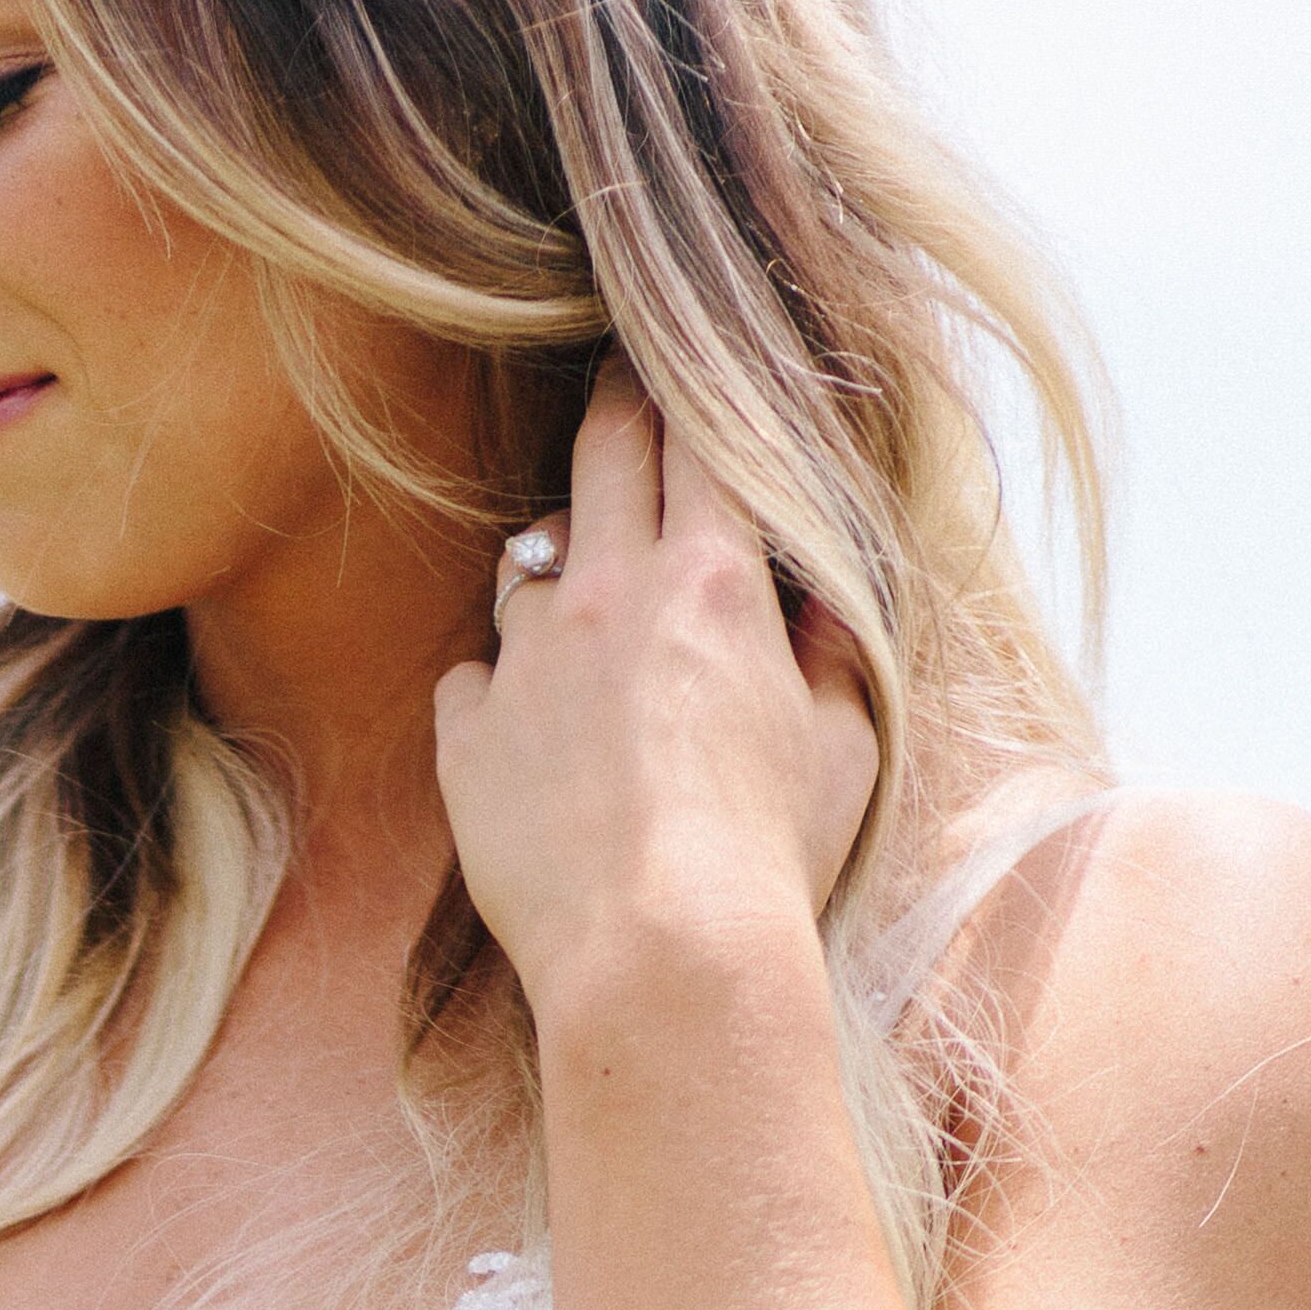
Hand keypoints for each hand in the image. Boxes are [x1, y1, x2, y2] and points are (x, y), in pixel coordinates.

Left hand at [432, 364, 879, 1025]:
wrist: (659, 960)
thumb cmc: (770, 859)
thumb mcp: (843, 744)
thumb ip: (831, 653)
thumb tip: (823, 600)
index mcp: (714, 582)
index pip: (702, 432)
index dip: (695, 378)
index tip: (685, 349)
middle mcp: (609, 596)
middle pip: (602, 447)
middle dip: (616, 404)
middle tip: (619, 389)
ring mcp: (526, 664)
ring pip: (525, 565)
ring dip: (557, 573)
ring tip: (582, 624)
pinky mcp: (467, 739)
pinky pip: (471, 679)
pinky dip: (498, 690)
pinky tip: (527, 734)